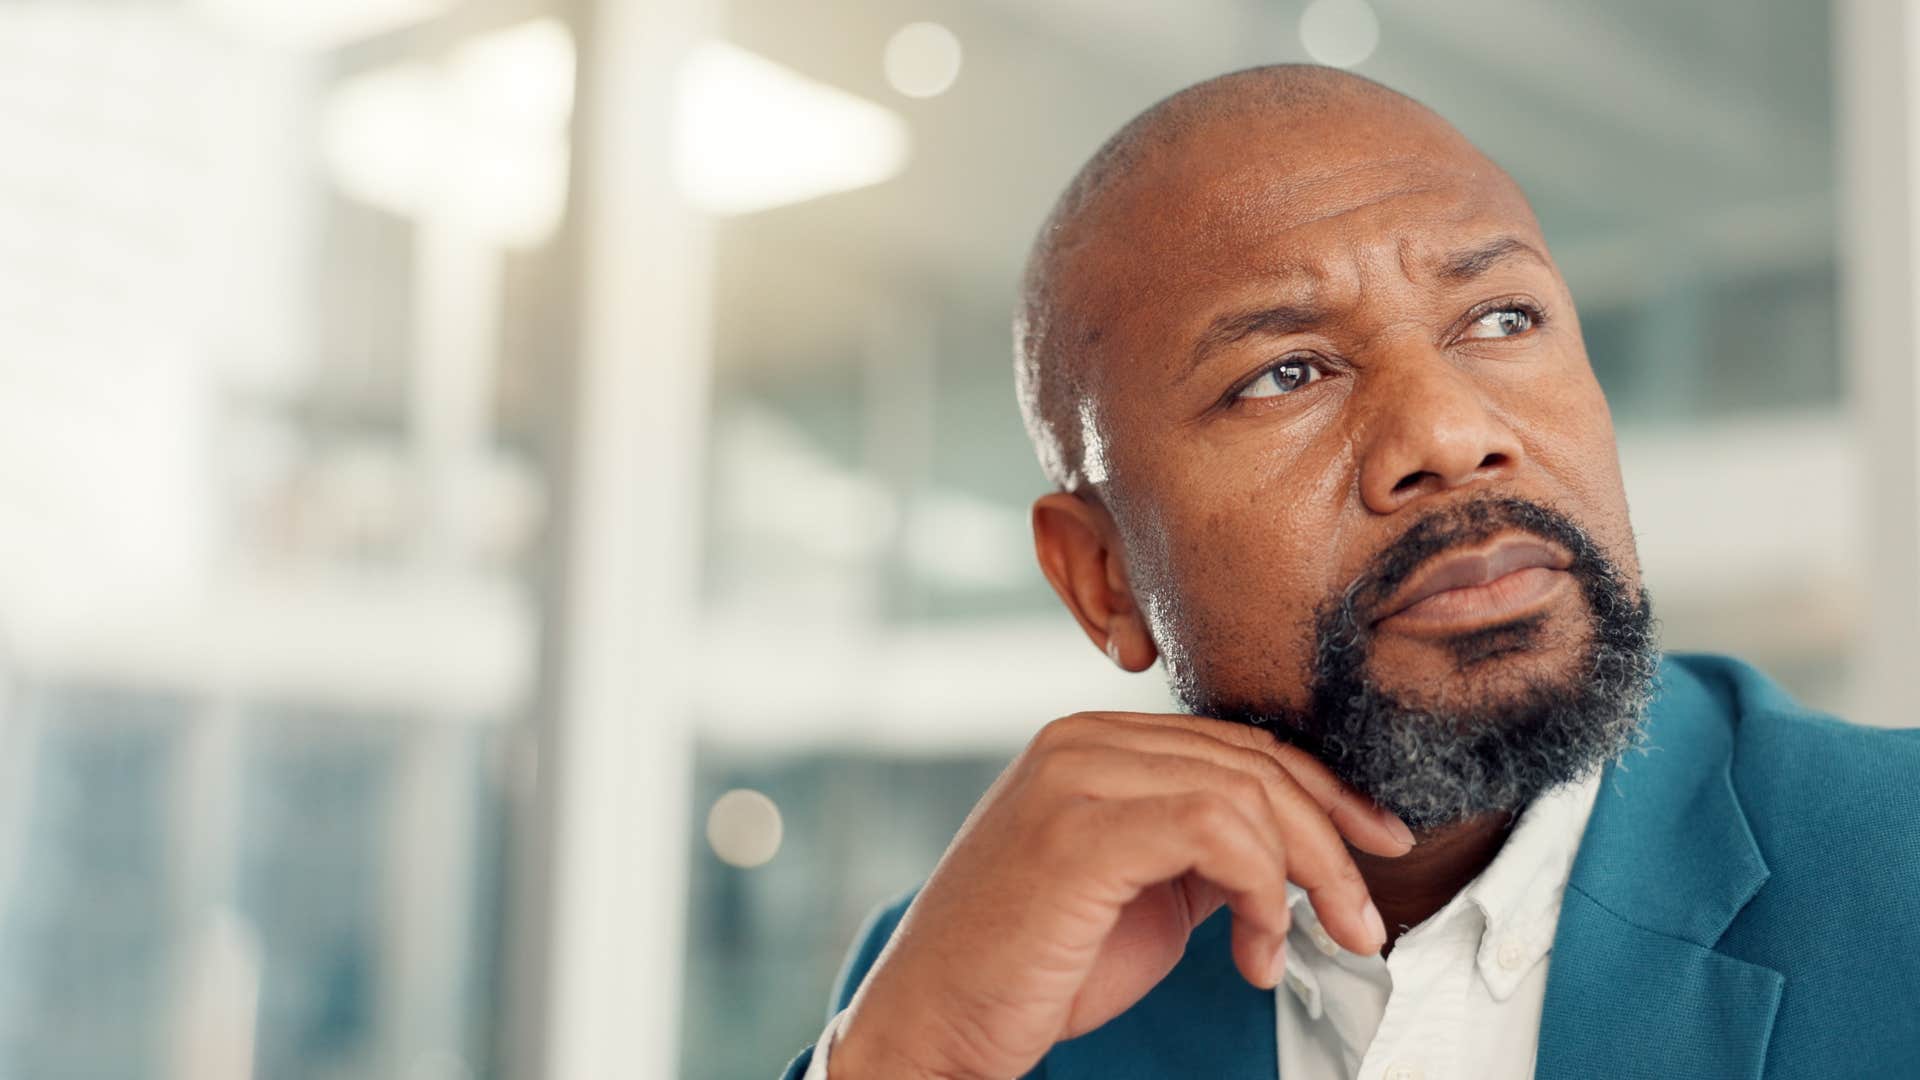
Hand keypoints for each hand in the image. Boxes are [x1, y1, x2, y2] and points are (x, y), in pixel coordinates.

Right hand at [830, 711, 1413, 1078]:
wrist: (932, 1026)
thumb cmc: (1026, 972)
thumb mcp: (1136, 893)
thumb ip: (1199, 851)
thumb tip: (1291, 848)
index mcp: (1090, 743)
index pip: (1237, 742)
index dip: (1323, 794)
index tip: (1377, 846)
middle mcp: (1078, 740)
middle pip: (1253, 761)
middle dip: (1333, 842)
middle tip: (1364, 920)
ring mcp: (1073, 777)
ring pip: (1247, 792)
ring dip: (1304, 878)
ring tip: (1293, 949)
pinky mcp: (1079, 831)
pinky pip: (1220, 830)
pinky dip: (1260, 894)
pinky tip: (1252, 952)